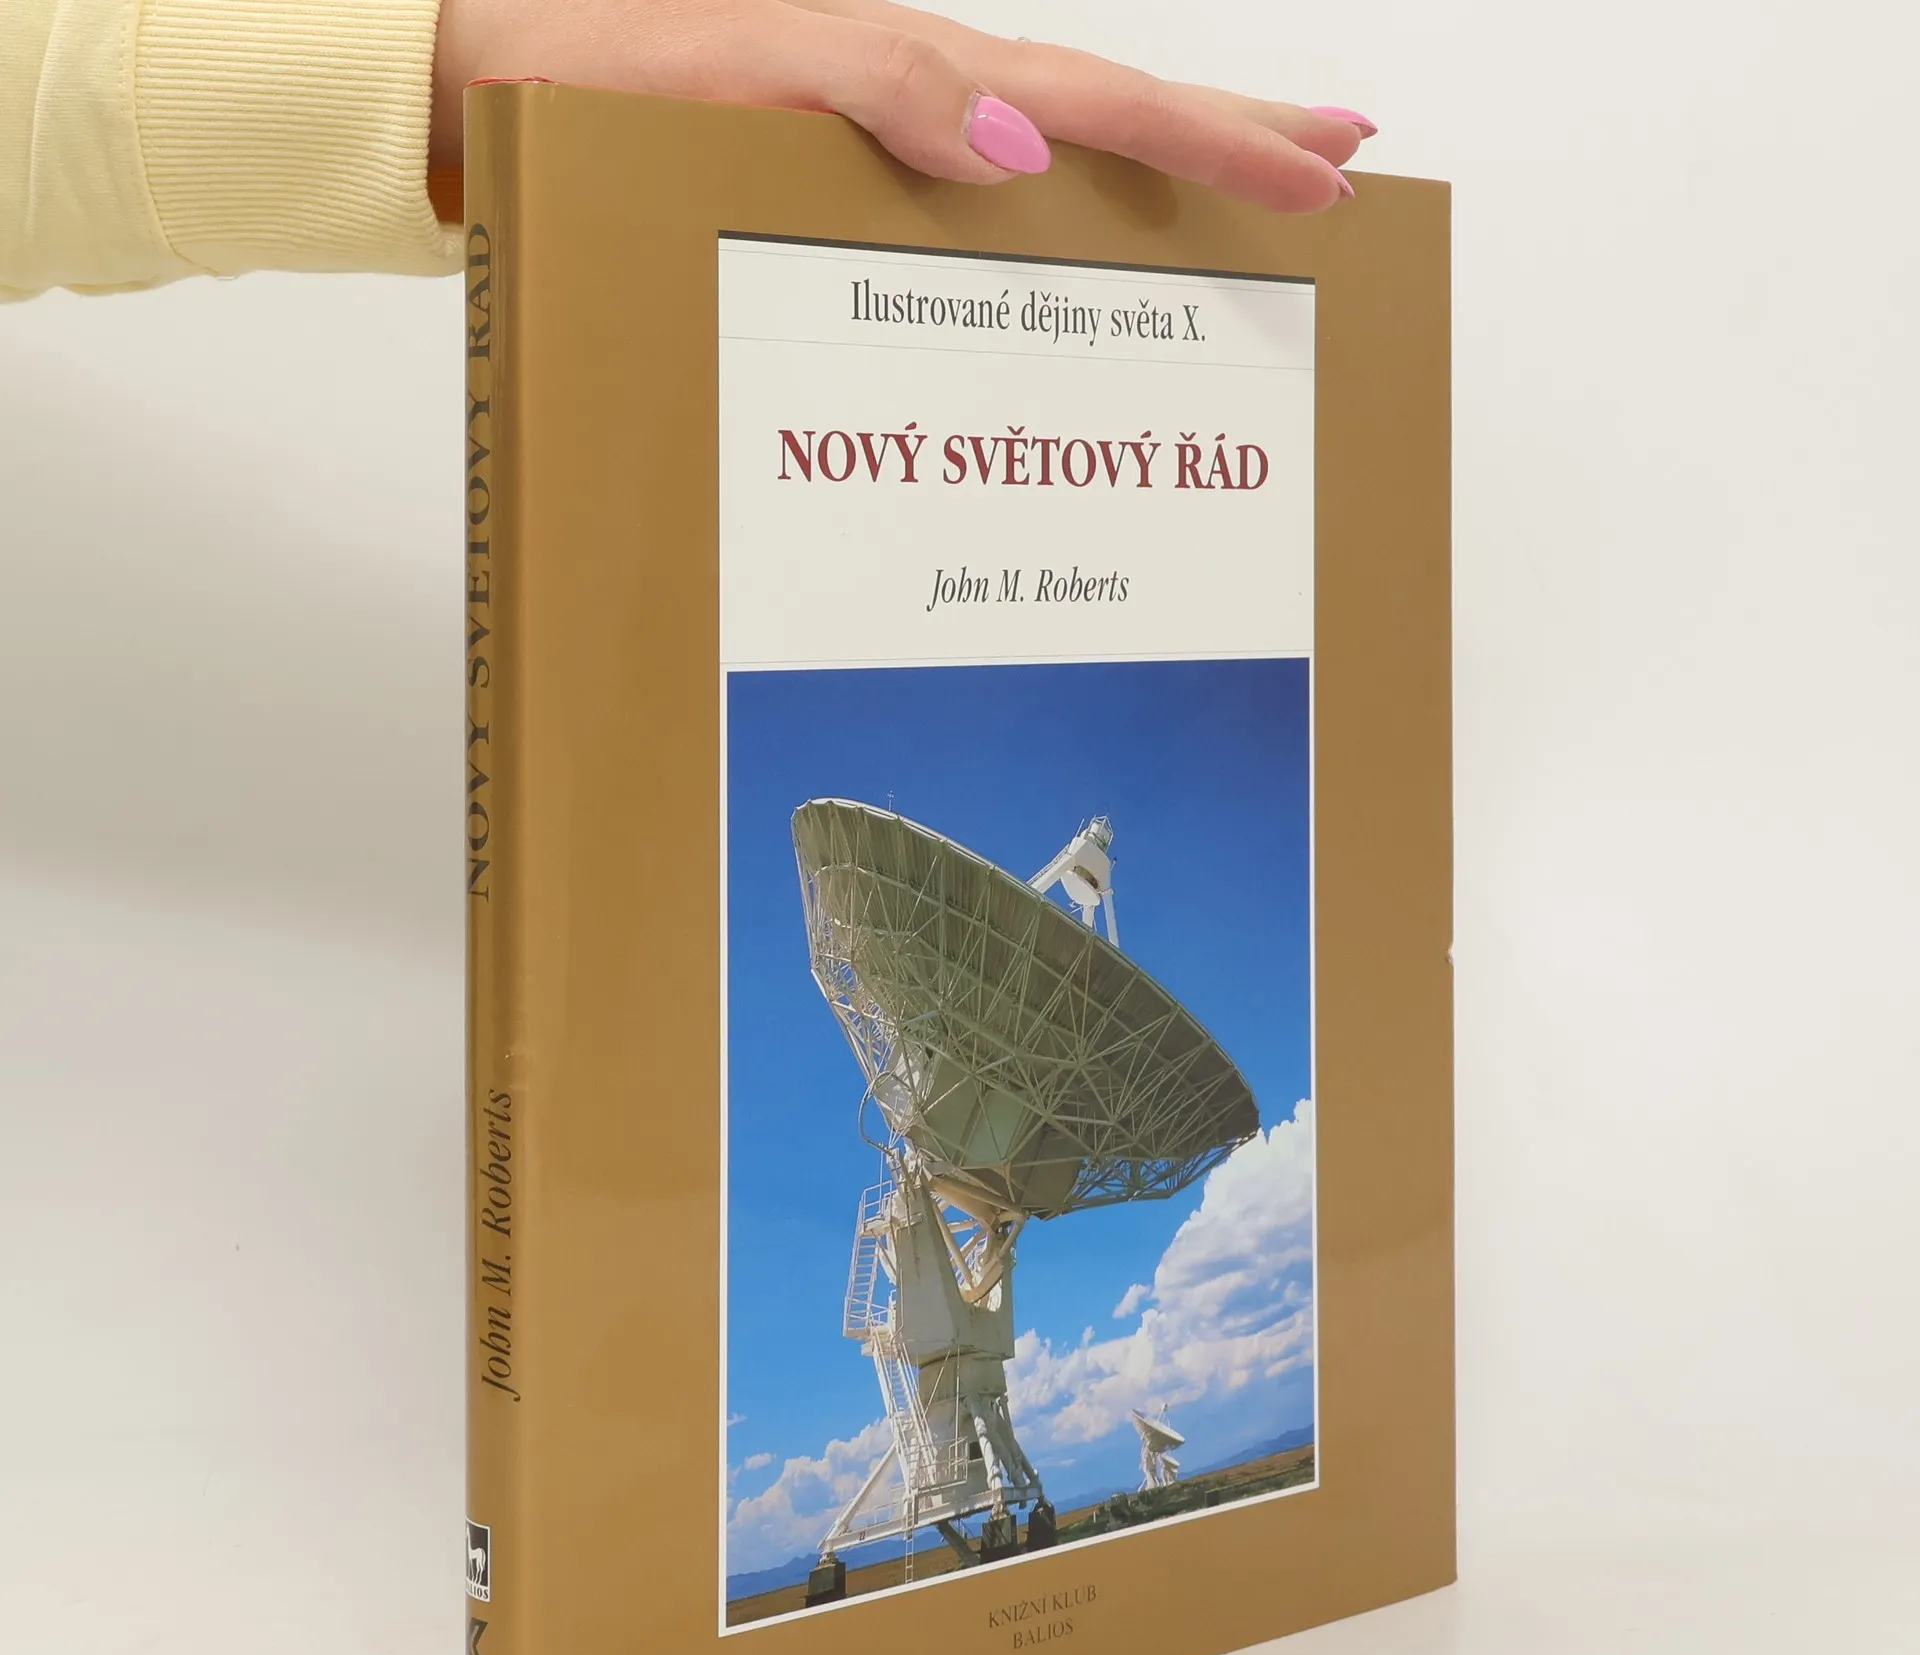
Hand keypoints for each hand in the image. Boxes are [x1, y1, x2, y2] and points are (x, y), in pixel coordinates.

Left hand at [431, 0, 1373, 212]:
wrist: (471, 87)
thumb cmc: (585, 71)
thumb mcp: (742, 62)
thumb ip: (883, 92)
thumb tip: (1023, 152)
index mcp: (912, 69)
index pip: (1101, 102)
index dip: (1219, 139)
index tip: (1330, 169)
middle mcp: (908, 106)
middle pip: (1100, 121)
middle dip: (1221, 146)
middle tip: (1336, 176)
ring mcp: (870, 148)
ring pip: (1042, 169)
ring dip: (1144, 190)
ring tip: (1233, 216)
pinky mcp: (820, 189)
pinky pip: (957, 218)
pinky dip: (1035, 238)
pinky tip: (1054, 269)